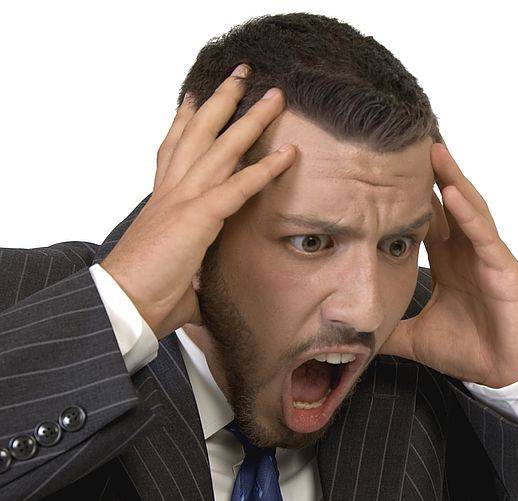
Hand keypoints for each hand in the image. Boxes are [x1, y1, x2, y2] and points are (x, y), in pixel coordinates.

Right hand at [101, 65, 296, 339]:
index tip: (194, 98)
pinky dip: (266, 168)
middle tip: (241, 75)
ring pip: (223, 147)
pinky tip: (289, 152)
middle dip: (223, 102)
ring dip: (251, 118)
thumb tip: (199, 299)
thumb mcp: (175, 281)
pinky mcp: (199, 215)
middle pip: (199, 133)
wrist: (124, 305)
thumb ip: (191, 282)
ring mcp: (185, 199)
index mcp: (163, 201)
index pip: (174, 151)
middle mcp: (172, 191)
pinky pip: (240, 185)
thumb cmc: (144, 296)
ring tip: (274, 95)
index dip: (185, 121)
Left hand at [380, 142, 517, 387]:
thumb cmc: (472, 351)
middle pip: (447, 204)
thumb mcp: (417, 339)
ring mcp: (489, 257)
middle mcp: (469, 252)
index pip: (426, 220)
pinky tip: (453, 193)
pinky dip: (469, 214)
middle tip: (405, 140)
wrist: (508, 375)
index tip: (381, 170)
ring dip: (451, 178)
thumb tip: (352, 336)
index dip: (406, 196)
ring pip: (469, 209)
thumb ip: (388, 332)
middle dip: (429, 173)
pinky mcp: (505, 270)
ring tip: (433, 149)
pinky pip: (485, 236)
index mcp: (449, 262)